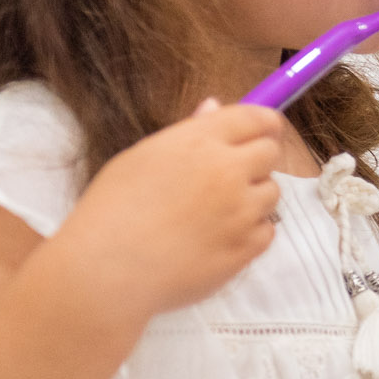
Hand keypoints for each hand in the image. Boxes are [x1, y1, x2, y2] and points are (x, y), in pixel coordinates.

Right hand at [46, 100, 284, 324]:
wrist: (106, 270)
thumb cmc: (111, 210)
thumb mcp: (141, 157)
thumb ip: (187, 132)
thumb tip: (214, 108)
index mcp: (200, 141)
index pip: (256, 118)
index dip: (265, 123)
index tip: (264, 131)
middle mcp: (227, 171)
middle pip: (271, 153)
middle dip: (257, 159)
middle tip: (232, 175)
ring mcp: (241, 211)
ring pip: (272, 192)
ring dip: (253, 196)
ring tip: (215, 212)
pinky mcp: (245, 248)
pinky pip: (267, 230)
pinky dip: (250, 232)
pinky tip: (218, 237)